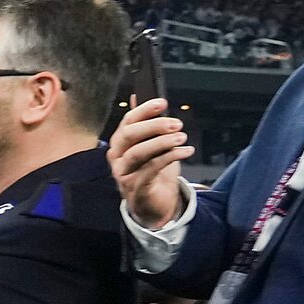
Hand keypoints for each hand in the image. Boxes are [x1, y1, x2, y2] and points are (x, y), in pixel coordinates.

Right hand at [107, 98, 192, 229]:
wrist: (154, 205)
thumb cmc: (153, 173)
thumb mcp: (151, 144)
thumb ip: (144, 123)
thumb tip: (137, 98)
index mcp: (120, 143)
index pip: (128, 122)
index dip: (144, 110)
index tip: (162, 103)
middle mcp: (117, 157)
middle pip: (130, 135)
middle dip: (154, 126)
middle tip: (176, 123)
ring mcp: (124, 173)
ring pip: (139, 152)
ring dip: (162, 142)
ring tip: (181, 138)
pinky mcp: (135, 187)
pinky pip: (152, 168)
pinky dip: (171, 157)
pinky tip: (185, 152)